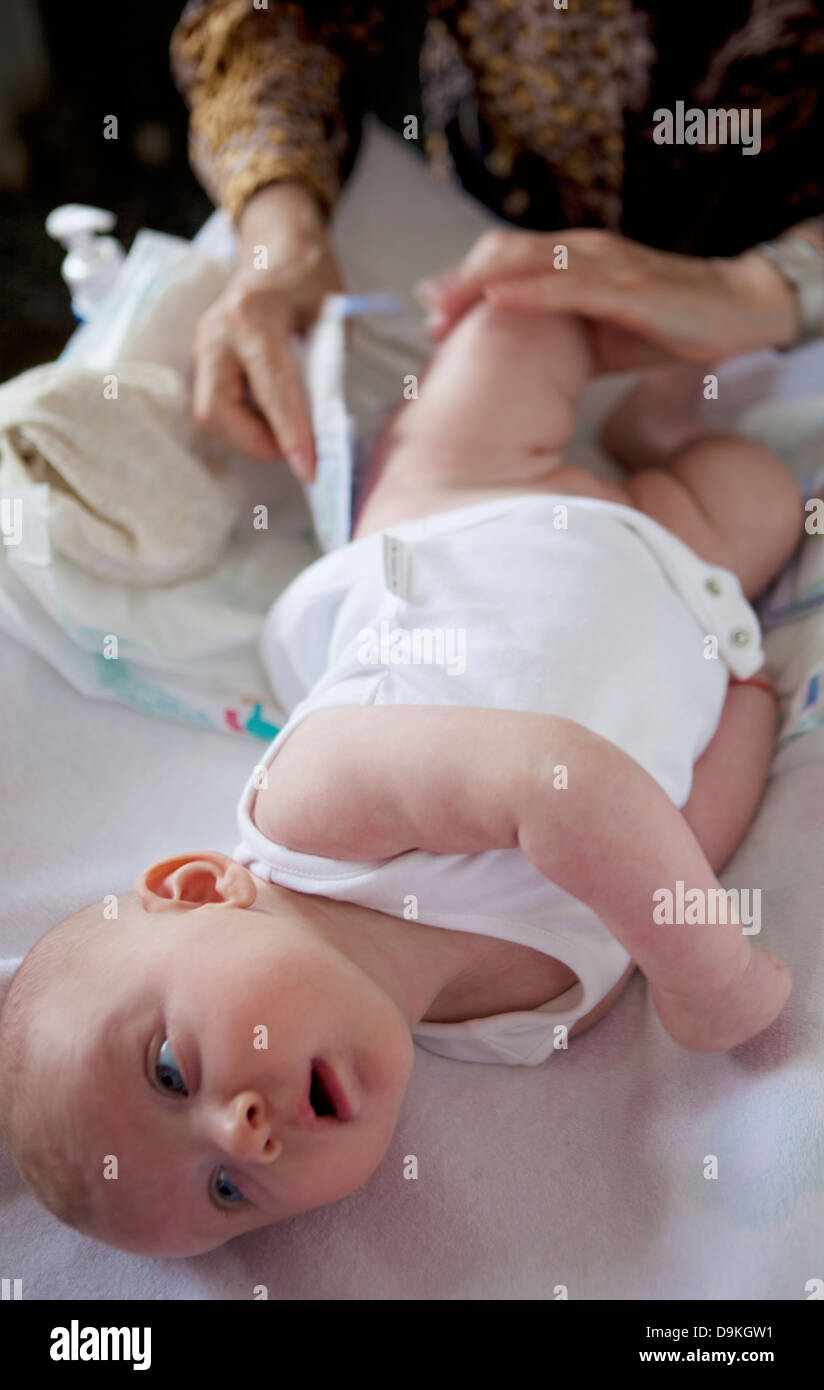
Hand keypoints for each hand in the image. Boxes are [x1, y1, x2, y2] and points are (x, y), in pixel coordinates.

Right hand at [191, 182, 343, 481]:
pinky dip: (245, 421)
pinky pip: (217, 405)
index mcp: (252, 315)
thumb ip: (328, 367)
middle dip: (257, 442)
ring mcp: (204, 346)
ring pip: (212, 414)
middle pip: (218, 411)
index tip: (309, 471)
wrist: (277, 247)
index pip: (271, 388)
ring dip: (250, 435)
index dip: (290, 434)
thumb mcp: (334, 315)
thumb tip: (325, 426)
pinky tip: (271, 412)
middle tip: (298, 450)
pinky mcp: (204, 360)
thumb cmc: (311, 279)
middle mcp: (218, 332)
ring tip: (288, 428)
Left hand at [417, 228, 800, 371]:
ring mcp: (605, 265)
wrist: (736, 311)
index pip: (503, 260)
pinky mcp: (630, 287)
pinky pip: (572, 284)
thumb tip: (505, 355)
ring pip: (530, 261)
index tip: (431, 318)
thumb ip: (553, 336)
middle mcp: (582, 252)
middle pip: (505, 253)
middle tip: (428, 317)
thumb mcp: (597, 334)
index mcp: (571, 262)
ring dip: (481, 283)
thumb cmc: (663, 323)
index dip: (463, 284)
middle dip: (460, 283)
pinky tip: (500, 300)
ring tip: (444, 307)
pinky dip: (532, 290)